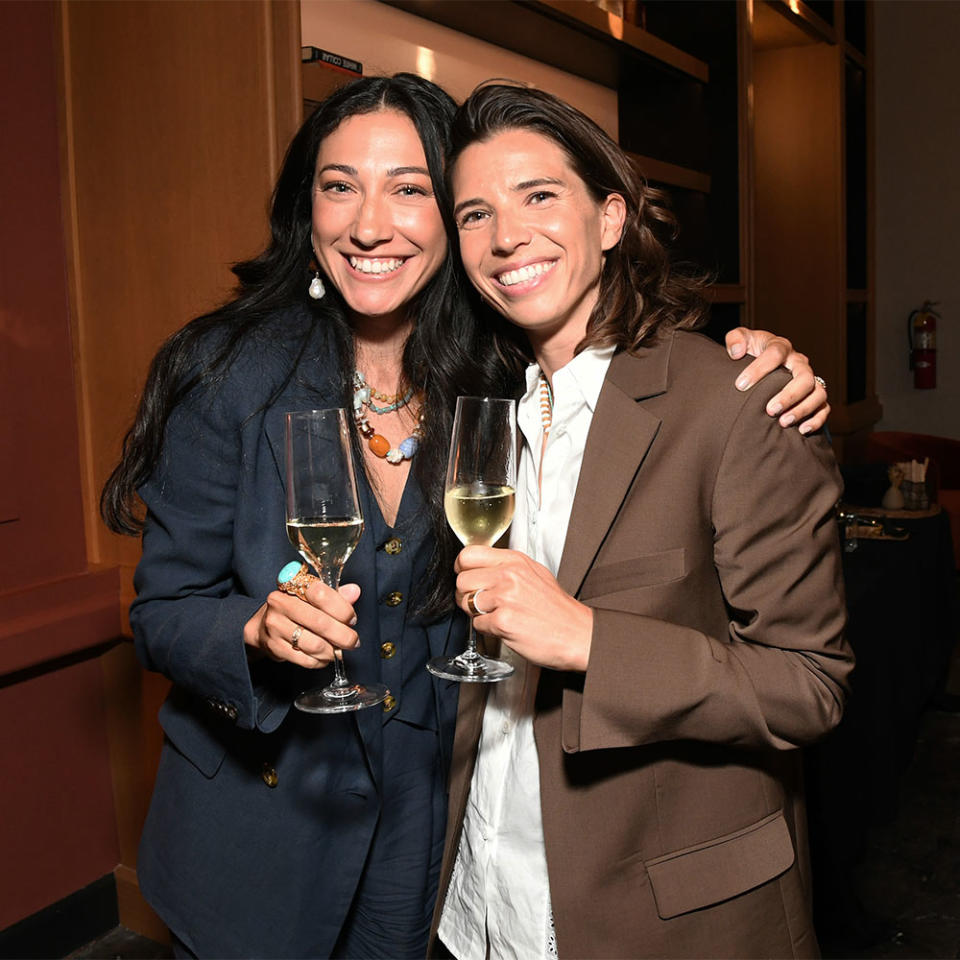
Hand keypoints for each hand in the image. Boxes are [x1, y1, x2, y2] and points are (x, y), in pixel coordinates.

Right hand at [243, 580, 360, 667]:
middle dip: (343, 635)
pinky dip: (320, 661)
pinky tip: (324, 657)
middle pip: (320, 622)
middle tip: (353, 641)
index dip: (342, 608)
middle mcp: (280, 604)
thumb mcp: (312, 597)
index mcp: (292, 586)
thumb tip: (354, 591)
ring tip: (339, 651)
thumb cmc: (295, 609)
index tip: (352, 619)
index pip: (321, 594)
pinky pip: (305, 659)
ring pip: (314, 644)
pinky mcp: (274, 647)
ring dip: (332, 651)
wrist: (262, 626)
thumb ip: (335, 595)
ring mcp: (275, 627)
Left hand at [455, 546, 592, 671]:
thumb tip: (480, 567)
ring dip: (475, 613)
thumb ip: (507, 567)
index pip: (468, 554)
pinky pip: (477, 625)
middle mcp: (508, 575)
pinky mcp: (503, 621)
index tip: (466, 576)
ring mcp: (505, 598)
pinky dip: (487, 629)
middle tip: (479, 603)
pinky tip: (505, 628)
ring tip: (495, 615)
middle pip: (461, 580)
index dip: (462, 568)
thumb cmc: (557, 609)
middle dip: (466, 594)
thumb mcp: (535, 574)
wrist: (577, 634)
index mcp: (515, 561)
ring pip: (466, 602)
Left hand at [725, 327, 829, 433]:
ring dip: (803, 409)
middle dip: (789, 395)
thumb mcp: (740, 339)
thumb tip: (736, 352)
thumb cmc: (750, 352)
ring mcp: (809, 380)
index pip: (775, 354)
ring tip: (783, 422)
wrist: (762, 364)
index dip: (758, 369)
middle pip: (805, 377)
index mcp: (781, 347)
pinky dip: (816, 420)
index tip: (741, 385)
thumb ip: (735, 339)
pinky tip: (801, 430)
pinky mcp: (813, 396)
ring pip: (818, 393)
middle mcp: (799, 363)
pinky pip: (823, 408)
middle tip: (769, 410)